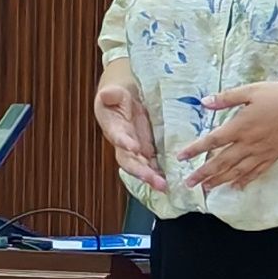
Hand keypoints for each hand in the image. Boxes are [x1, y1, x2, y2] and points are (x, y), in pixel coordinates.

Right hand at [94, 70, 166, 200]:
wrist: (124, 98)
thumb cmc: (116, 96)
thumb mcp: (113, 92)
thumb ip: (111, 95)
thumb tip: (106, 95)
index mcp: (113, 127)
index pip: (117, 136)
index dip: (124, 142)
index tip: (133, 147)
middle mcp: (123, 142)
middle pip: (129, 160)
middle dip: (141, 171)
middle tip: (154, 179)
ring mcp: (136, 148)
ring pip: (142, 166)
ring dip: (152, 177)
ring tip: (164, 186)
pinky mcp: (147, 149)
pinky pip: (153, 164)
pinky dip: (160, 173)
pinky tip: (171, 180)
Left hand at [177, 79, 277, 194]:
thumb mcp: (252, 90)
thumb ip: (227, 98)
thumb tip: (204, 102)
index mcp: (240, 126)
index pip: (213, 141)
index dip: (195, 150)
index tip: (181, 158)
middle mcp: (248, 143)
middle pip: (222, 162)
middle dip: (204, 173)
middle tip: (189, 184)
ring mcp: (262, 151)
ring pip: (237, 170)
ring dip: (220, 180)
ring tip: (207, 188)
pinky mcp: (274, 155)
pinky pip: (257, 171)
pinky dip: (245, 180)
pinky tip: (236, 186)